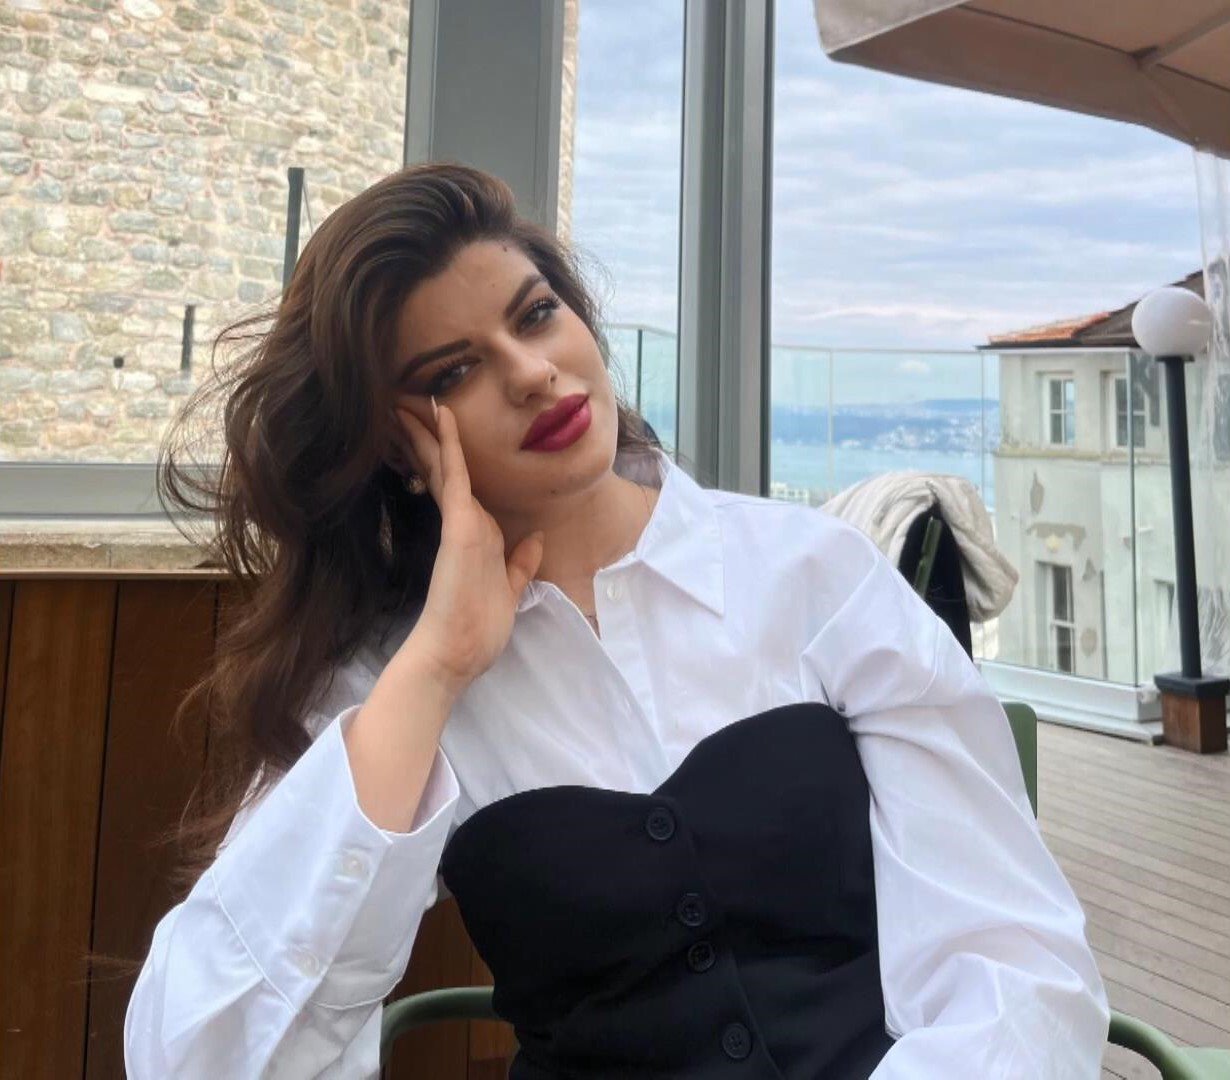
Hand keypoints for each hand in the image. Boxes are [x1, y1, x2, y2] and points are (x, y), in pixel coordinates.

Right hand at [393, 399, 543, 689]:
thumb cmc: (476, 633)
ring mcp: (459, 523)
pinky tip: (443, 416)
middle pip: (444, 470)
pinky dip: (451, 445)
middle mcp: (464, 523)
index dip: (446, 456)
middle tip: (405, 405)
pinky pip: (457, 476)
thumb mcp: (510, 592)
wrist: (453, 656)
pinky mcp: (459, 527)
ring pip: (444, 465)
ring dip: (429, 432)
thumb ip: (520, 564)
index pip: (458, 486)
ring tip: (410, 399)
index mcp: (474, 536)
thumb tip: (536, 540)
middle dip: (426, 438)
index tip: (435, 427)